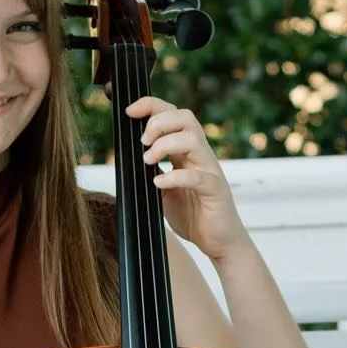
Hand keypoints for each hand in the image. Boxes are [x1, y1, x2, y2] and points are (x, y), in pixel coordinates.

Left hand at [125, 96, 249, 264]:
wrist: (218, 242)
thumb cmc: (193, 215)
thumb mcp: (164, 191)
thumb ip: (152, 173)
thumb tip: (127, 161)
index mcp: (187, 152)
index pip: (173, 115)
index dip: (151, 106)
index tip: (130, 111)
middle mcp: (200, 156)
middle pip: (185, 118)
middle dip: (159, 121)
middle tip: (142, 141)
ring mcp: (210, 171)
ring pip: (192, 140)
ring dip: (165, 144)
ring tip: (148, 160)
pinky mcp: (215, 191)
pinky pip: (198, 177)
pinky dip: (175, 177)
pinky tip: (159, 183)